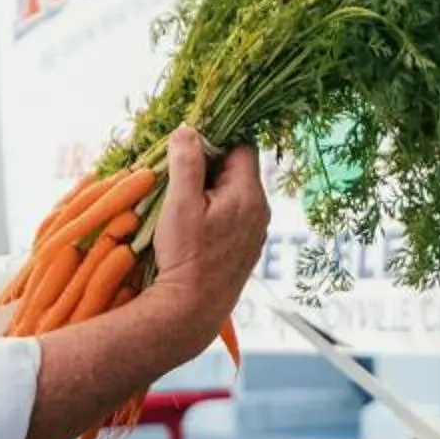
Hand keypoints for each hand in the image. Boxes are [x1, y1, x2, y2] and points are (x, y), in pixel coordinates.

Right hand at [148, 127, 267, 348]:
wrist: (192, 309)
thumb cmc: (186, 256)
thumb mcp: (180, 203)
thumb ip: (186, 162)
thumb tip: (188, 129)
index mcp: (249, 194)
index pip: (242, 147)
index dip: (216, 141)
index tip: (189, 150)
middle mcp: (261, 211)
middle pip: (237, 170)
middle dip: (209, 167)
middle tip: (178, 177)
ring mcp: (256, 232)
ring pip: (234, 195)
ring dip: (209, 192)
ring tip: (182, 204)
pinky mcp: (246, 248)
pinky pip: (233, 217)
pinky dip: (214, 213)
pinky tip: (192, 227)